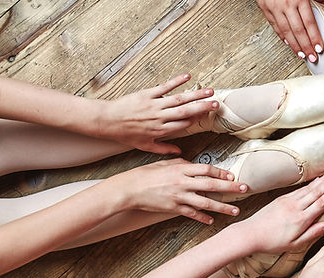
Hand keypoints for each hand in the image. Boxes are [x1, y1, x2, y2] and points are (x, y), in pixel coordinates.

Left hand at [92, 74, 216, 153]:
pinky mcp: (147, 94)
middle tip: (216, 103)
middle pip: (186, 111)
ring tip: (209, 91)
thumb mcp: (144, 146)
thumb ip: (163, 149)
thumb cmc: (124, 134)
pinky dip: (176, 82)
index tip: (208, 115)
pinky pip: (164, 87)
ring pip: (179, 99)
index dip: (197, 119)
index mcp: (161, 130)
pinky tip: (187, 77)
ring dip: (195, 94)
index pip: (184, 124)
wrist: (107, 121)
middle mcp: (160, 117)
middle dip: (203, 107)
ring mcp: (154, 105)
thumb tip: (178, 153)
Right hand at [103, 159, 245, 223]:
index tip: (232, 175)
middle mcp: (183, 183)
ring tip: (235, 210)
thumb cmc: (145, 174)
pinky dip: (202, 218)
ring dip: (222, 207)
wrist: (129, 189)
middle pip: (212, 185)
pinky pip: (192, 214)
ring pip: (205, 203)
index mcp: (181, 169)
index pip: (206, 169)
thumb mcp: (165, 164)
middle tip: (245, 189)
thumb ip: (181, 164)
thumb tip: (194, 164)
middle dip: (230, 188)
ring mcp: (179, 197)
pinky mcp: (173, 208)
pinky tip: (212, 220)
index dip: (221, 172)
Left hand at [233, 168, 323, 253]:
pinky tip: (317, 180)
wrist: (250, 234)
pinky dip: (310, 183)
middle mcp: (295, 207)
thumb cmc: (271, 242)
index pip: (321, 202)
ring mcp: (288, 201)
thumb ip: (312, 233)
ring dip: (323, 179)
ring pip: (309, 188)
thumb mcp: (294, 244)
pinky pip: (300, 189)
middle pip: (317, 191)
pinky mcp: (282, 198)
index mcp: (300, 219)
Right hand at [257, 0, 323, 61]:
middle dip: (306, 46)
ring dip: (294, 45)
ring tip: (302, 54)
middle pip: (298, 31)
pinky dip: (282, 36)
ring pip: (285, 31)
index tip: (320, 48)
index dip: (315, 38)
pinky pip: (275, 26)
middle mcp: (286, 4)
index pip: (309, 23)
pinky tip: (289, 43)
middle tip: (313, 57)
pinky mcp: (265, 8)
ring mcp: (274, 7)